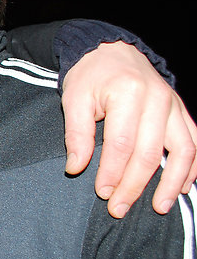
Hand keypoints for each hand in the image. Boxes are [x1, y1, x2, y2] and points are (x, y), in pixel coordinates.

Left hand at [62, 41, 196, 217]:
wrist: (109, 50)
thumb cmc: (90, 76)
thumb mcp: (74, 99)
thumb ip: (76, 134)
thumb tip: (76, 168)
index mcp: (128, 94)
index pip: (122, 144)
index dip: (112, 172)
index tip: (103, 193)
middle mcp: (157, 99)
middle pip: (150, 153)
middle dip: (134, 185)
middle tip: (118, 208)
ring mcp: (173, 105)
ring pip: (182, 151)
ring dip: (172, 182)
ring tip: (159, 207)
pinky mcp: (180, 110)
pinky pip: (193, 141)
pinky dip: (191, 167)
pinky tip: (183, 187)